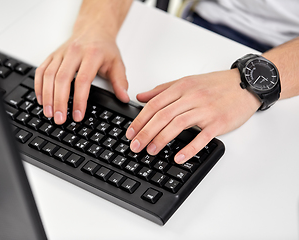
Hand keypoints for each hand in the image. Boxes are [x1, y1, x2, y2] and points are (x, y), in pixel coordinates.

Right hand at [34, 20, 128, 124]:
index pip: (82, 80)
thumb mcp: (117, 63)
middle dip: (59, 101)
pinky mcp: (52, 55)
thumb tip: (124, 98)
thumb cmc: (103, 47)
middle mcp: (74, 52)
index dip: (79, 99)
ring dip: (47, 96)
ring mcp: (61, 53)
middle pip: (62, 79)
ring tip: (49, 113)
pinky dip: (39, 86)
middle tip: (59, 118)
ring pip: (48, 75)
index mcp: (92, 54)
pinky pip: (41, 71)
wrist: (93, 28)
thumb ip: (120, 81)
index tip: (78, 115)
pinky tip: (41, 99)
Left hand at [126, 69, 260, 163]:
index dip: (140, 120)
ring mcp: (206, 110)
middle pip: (162, 116)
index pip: (154, 104)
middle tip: (135, 146)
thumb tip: (141, 97)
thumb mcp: (187, 81)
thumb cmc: (216, 84)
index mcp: (182, 87)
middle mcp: (192, 97)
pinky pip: (201, 137)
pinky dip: (189, 148)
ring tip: (150, 151)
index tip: (130, 133)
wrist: (246, 83)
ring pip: (177, 125)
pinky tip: (178, 157)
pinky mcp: (218, 122)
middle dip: (145, 132)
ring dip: (161, 139)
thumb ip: (162, 89)